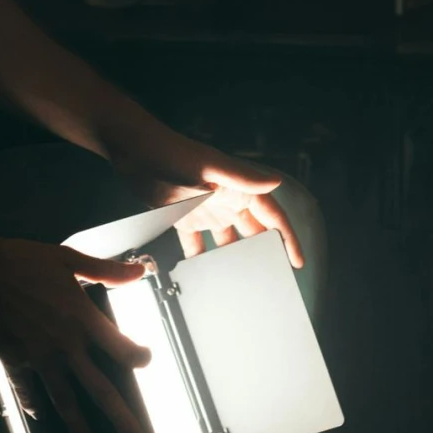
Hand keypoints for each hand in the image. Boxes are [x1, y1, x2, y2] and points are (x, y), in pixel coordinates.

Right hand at [0, 236, 151, 432]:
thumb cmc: (23, 260)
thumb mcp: (68, 259)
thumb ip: (106, 270)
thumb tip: (140, 270)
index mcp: (82, 319)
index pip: (120, 348)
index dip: (138, 357)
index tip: (145, 361)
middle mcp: (65, 345)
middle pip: (100, 388)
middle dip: (121, 417)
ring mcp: (39, 358)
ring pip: (64, 400)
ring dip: (79, 426)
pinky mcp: (14, 361)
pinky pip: (26, 390)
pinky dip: (33, 403)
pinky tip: (39, 415)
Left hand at [106, 120, 304, 267]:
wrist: (134, 151)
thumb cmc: (172, 153)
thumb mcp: (209, 168)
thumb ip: (242, 178)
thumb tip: (276, 181)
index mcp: (239, 186)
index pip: (272, 215)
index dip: (287, 237)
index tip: (297, 261)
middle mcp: (227, 199)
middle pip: (254, 230)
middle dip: (264, 252)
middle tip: (273, 278)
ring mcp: (207, 209)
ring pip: (228, 240)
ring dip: (234, 258)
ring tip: (241, 281)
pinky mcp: (185, 217)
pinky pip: (198, 244)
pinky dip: (201, 258)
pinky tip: (202, 274)